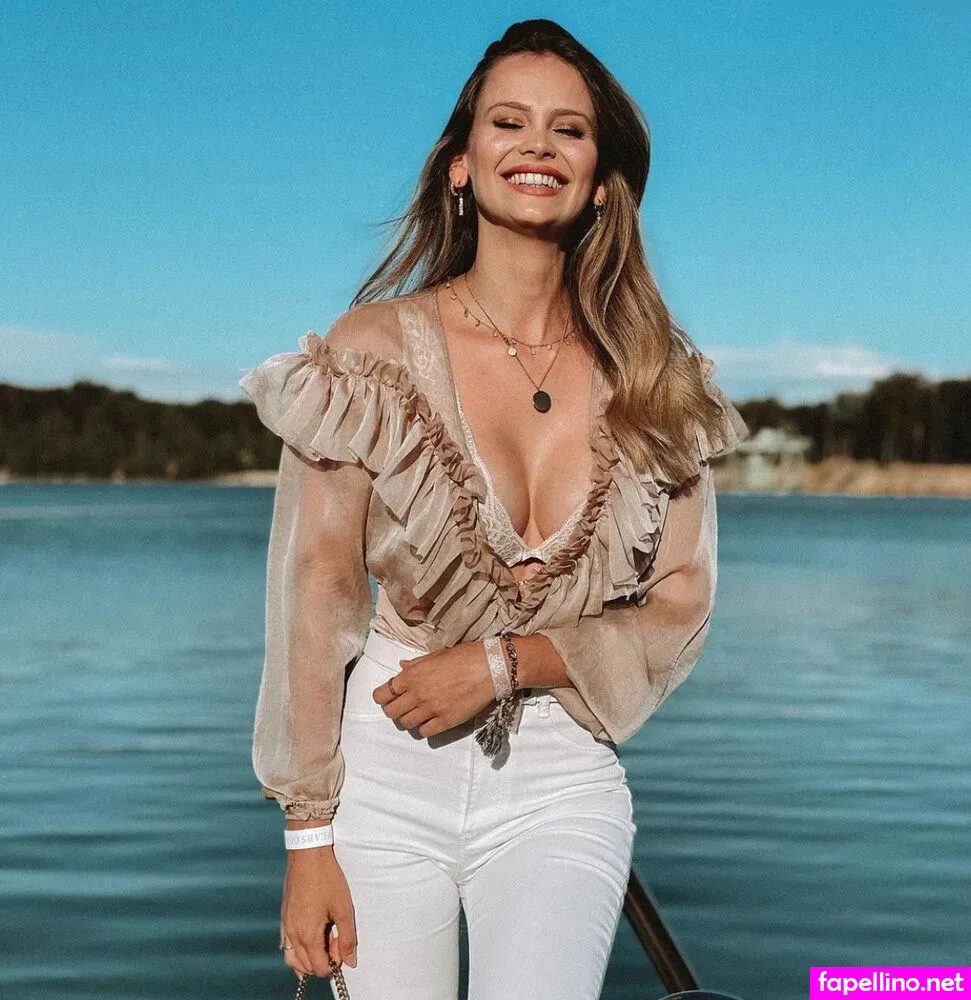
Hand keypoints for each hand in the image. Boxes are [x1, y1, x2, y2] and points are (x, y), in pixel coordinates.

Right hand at [280, 849, 357, 977]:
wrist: (308, 854)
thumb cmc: (327, 879)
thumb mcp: (344, 908)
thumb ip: (348, 938)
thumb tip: (351, 962)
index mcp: (307, 935)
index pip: (320, 968)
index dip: (335, 961)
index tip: (342, 941)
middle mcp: (292, 935)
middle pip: (306, 967)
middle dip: (323, 960)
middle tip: (335, 938)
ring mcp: (286, 927)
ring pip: (293, 960)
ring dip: (309, 959)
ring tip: (324, 941)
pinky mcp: (284, 918)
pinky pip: (287, 946)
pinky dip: (298, 950)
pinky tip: (311, 937)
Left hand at [372, 640, 497, 737]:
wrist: (489, 668)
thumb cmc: (463, 656)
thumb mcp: (435, 655)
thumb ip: (415, 665)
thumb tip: (401, 667)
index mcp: (411, 676)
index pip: (382, 695)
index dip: (383, 697)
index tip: (390, 697)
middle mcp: (417, 694)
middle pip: (391, 712)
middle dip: (394, 710)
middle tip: (404, 706)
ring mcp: (430, 709)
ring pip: (406, 724)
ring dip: (409, 719)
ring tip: (419, 713)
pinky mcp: (445, 721)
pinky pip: (424, 732)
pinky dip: (424, 728)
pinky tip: (431, 721)